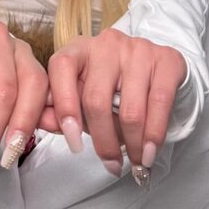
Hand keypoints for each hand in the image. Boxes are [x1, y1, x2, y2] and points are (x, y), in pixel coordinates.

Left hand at [40, 29, 186, 177]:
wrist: (155, 69)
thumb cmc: (111, 87)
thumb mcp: (82, 97)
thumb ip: (60, 111)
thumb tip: (42, 123)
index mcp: (78, 49)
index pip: (61, 68)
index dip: (64, 107)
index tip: (74, 144)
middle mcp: (106, 43)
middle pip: (96, 99)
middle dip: (103, 141)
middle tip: (110, 165)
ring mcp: (138, 48)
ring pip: (129, 108)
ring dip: (131, 144)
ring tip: (133, 163)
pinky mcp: (166, 59)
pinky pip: (158, 103)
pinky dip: (153, 135)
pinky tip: (149, 152)